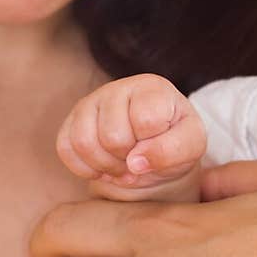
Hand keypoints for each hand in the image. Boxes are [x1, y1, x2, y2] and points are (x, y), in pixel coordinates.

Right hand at [56, 73, 205, 200]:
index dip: (153, 145)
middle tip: (139, 163)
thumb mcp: (191, 146)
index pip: (145, 120)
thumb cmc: (174, 141)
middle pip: (113, 136)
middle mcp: (119, 88)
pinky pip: (65, 149)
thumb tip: (135, 162)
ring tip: (122, 166)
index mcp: (153, 88)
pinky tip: (104, 167)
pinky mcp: (71, 120)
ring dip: (105, 166)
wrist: (154, 148)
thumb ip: (173, 150)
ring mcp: (91, 102)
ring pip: (84, 142)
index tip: (160, 148)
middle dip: (128, 160)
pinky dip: (85, 168)